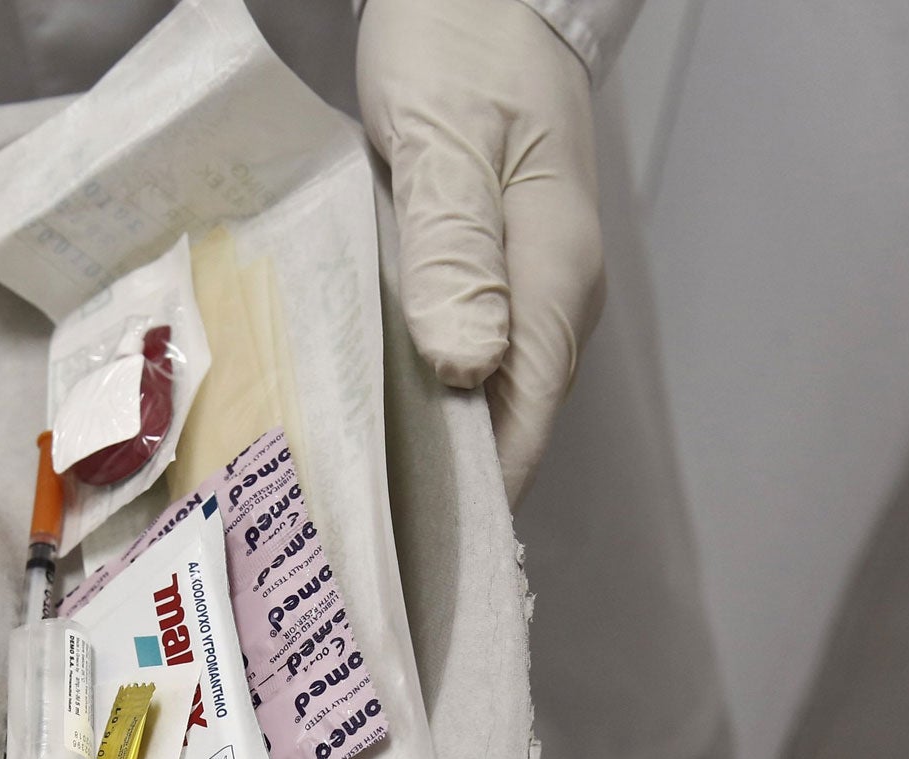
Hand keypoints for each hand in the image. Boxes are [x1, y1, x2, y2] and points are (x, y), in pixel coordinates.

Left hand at [358, 0, 604, 504]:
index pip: (526, 421)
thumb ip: (455, 253)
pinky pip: (456, 354)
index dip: (478, 496)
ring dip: (424, 443)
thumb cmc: (461, 46)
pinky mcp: (483, 270)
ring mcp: (520, 285)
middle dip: (444, 488)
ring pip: (478, 393)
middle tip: (363, 547)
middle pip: (505, 422)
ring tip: (355, 502)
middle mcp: (548, 298)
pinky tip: (362, 415)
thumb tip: (465, 369)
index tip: (419, 558)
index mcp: (553, 279)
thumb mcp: (446, 142)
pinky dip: (414, 391)